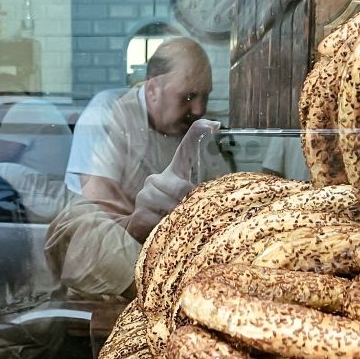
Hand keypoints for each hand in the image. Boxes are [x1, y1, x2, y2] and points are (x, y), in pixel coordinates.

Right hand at [128, 119, 221, 238]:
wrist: (140, 233)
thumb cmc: (170, 214)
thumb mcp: (187, 200)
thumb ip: (202, 188)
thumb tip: (220, 158)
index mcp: (173, 173)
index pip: (186, 148)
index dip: (199, 133)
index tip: (214, 125)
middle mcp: (156, 180)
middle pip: (182, 189)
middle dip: (190, 205)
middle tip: (191, 215)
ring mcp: (145, 196)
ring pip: (173, 207)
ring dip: (180, 220)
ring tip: (177, 225)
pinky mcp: (139, 214)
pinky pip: (160, 222)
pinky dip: (166, 229)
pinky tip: (164, 230)